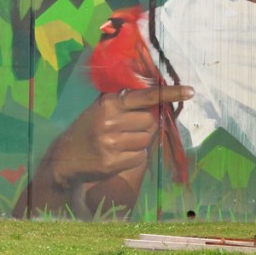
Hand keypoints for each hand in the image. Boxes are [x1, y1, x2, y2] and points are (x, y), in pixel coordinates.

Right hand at [46, 86, 193, 189]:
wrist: (64, 158)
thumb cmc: (90, 127)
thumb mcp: (104, 108)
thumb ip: (128, 102)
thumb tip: (162, 99)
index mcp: (110, 103)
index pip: (146, 96)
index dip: (169, 93)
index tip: (190, 91)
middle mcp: (110, 121)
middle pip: (150, 121)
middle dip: (145, 125)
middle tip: (127, 128)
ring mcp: (111, 143)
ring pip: (147, 140)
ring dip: (139, 142)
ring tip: (120, 142)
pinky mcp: (112, 162)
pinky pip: (141, 157)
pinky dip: (135, 156)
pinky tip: (118, 155)